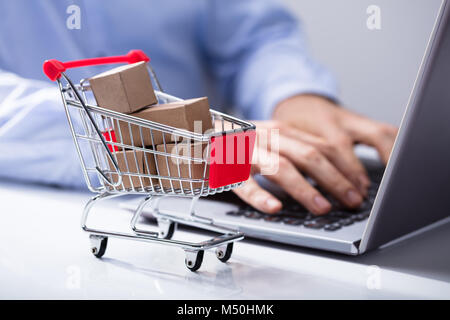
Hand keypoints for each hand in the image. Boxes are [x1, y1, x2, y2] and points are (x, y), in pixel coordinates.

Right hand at [233, 94, 397, 214]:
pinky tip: (274, 208)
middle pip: (308, 156)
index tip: (361, 188)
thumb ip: (297, 152)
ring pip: (281, 167)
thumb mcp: (273, 142)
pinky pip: (243, 182)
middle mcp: (267, 137)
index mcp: (282, 131)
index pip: (322, 146)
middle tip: (352, 201)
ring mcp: (246, 150)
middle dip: (334, 179)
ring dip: (304, 188)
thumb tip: (333, 175)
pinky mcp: (224, 165)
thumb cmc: (241, 143)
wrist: (198, 133)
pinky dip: (260, 195)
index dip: (345, 167)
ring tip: (322, 208)